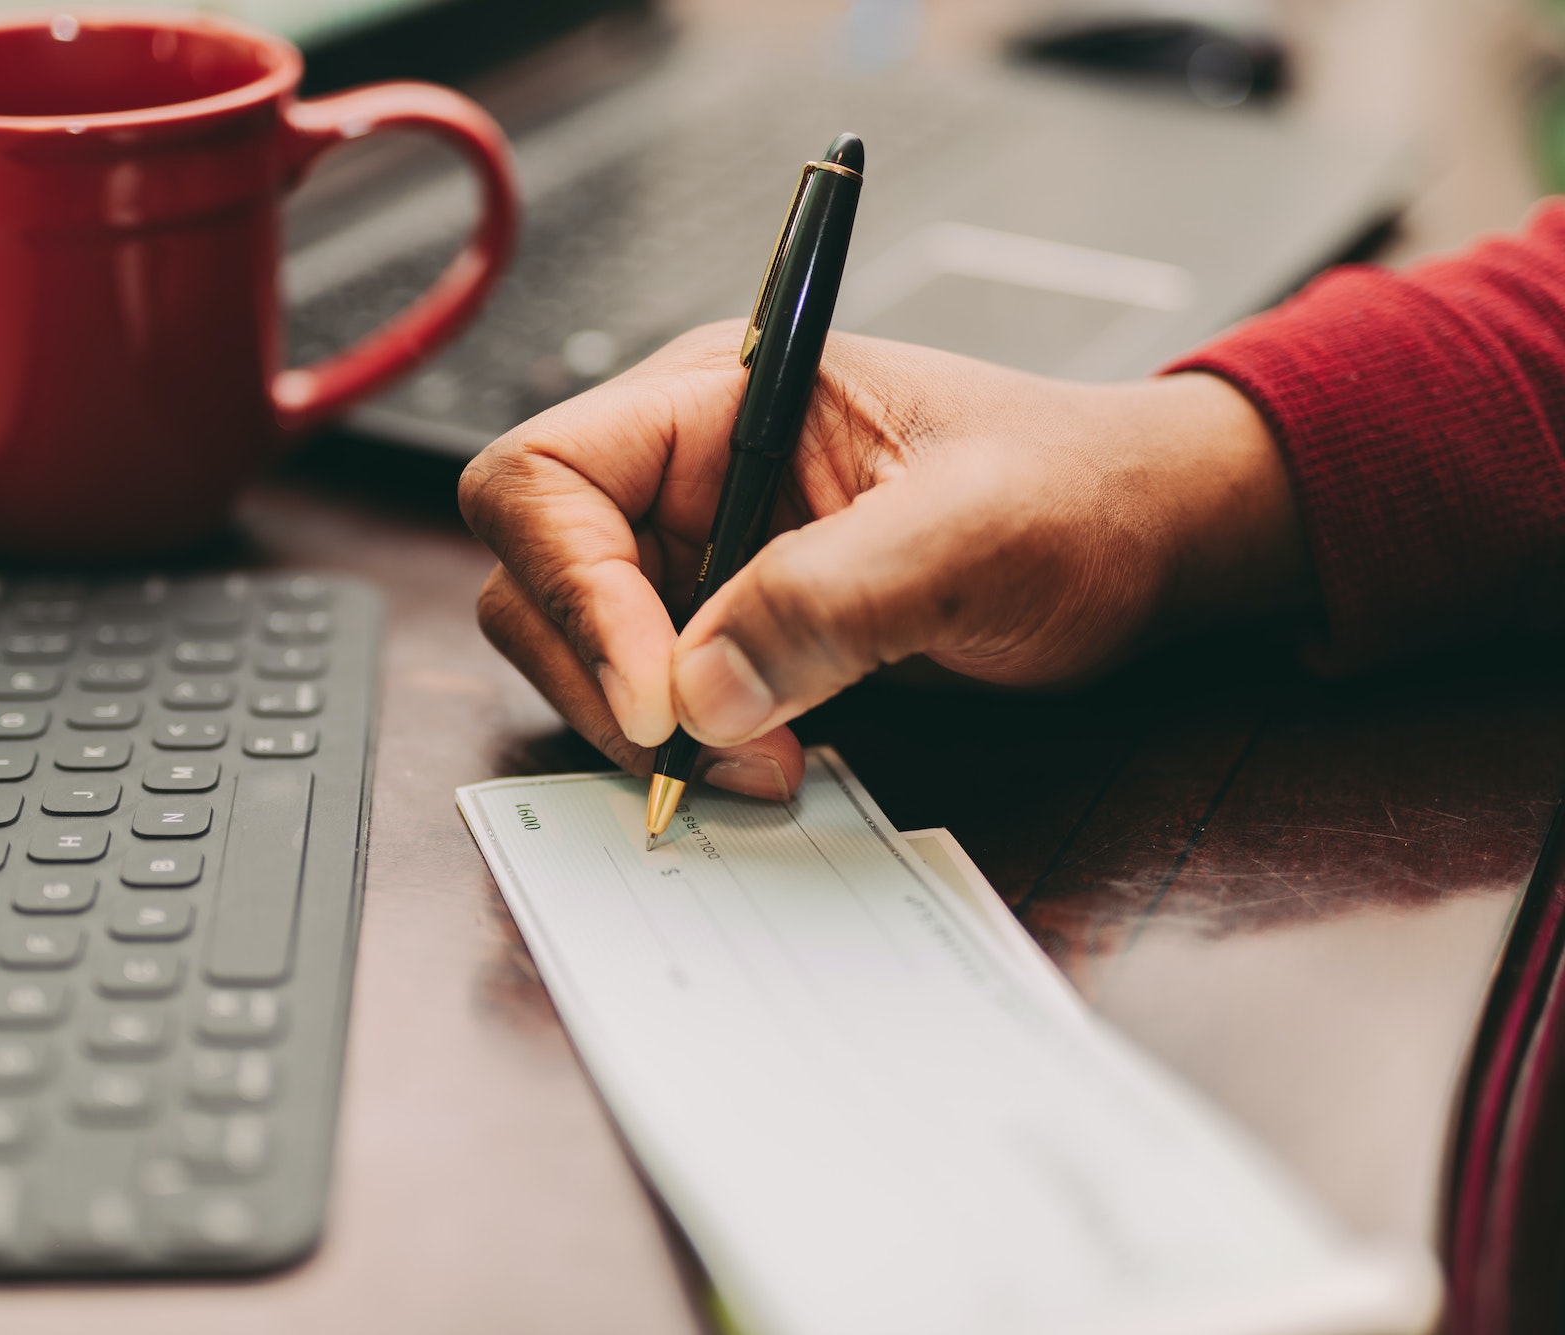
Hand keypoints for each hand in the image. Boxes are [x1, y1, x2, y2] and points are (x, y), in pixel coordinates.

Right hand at [459, 321, 1309, 798]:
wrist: (1140, 545)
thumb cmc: (1076, 495)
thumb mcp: (973, 534)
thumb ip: (832, 597)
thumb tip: (697, 696)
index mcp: (716, 397)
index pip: (546, 475)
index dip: (571, 585)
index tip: (660, 692)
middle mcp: (683, 472)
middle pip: (536, 573)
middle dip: (601, 675)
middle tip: (708, 752)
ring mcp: (697, 552)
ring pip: (578, 648)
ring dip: (642, 726)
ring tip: (764, 764)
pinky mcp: (725, 627)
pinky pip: (650, 694)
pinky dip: (683, 745)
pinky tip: (768, 761)